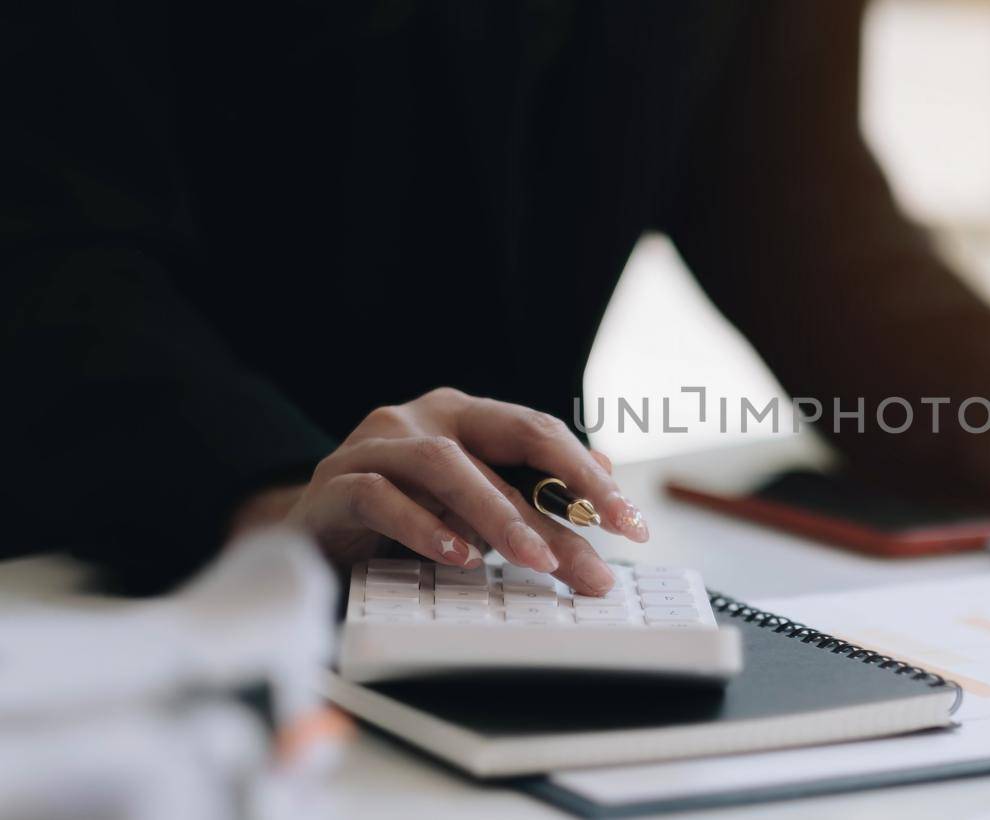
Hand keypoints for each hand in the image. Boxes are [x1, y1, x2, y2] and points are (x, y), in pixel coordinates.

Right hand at [272, 388, 646, 593]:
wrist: (306, 536)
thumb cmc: (401, 520)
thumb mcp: (473, 510)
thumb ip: (528, 501)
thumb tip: (605, 500)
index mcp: (465, 416)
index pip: (540, 433)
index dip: (590, 475)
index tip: (632, 522)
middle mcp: (422, 417)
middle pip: (506, 440)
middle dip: (562, 494)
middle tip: (606, 544)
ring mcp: (375, 444)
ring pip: (445, 465)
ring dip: (497, 514)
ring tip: (536, 559)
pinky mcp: (335, 483)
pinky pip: (381, 496)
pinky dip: (423, 526)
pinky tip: (458, 557)